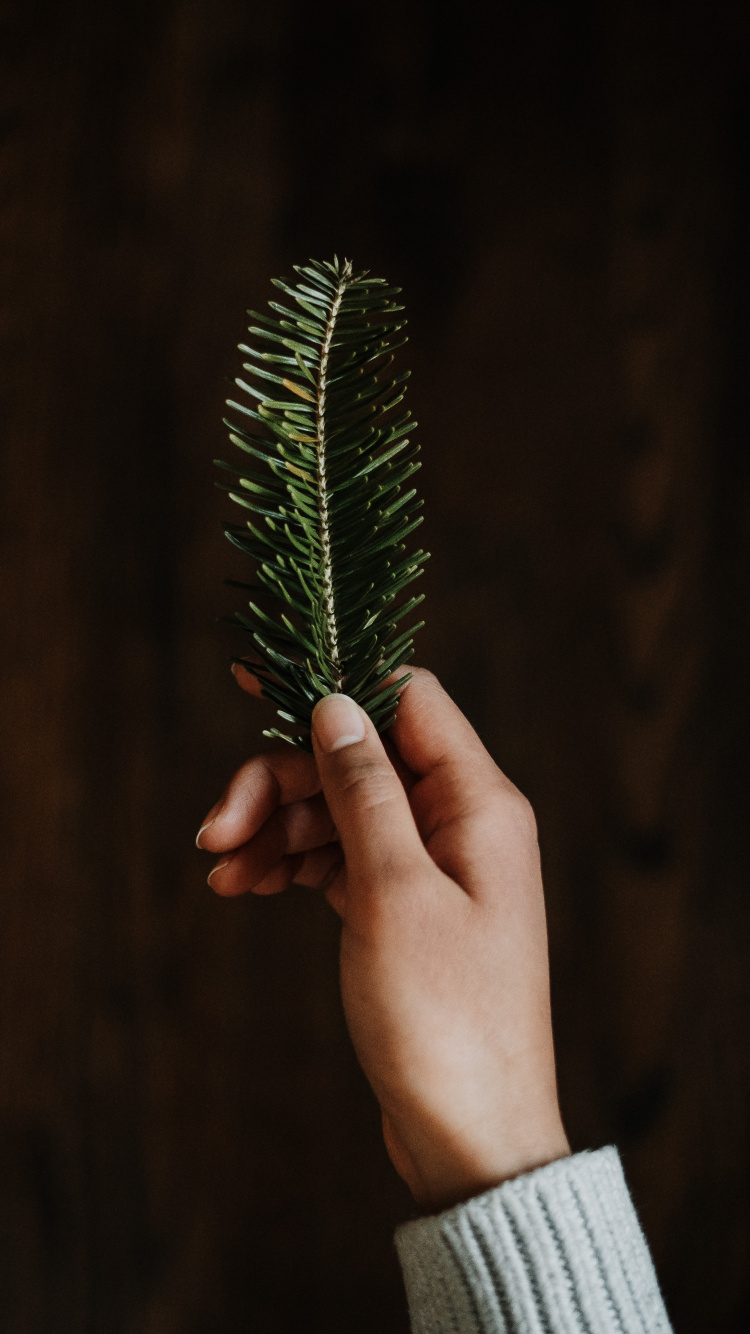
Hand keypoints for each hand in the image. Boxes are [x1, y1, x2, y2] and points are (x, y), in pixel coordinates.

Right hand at [197, 667, 569, 1211]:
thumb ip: (363, 789)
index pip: (406, 701)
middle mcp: (460, 822)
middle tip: (215, 829)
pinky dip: (292, 865)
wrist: (470, 1134)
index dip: (332, 684)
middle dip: (282, 783)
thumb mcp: (392, 892)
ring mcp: (432, 867)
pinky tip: (243, 884)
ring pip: (340, 810)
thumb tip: (336, 703)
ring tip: (221, 869)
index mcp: (478, 802)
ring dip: (276, 829)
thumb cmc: (444, 1017)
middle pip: (357, 759)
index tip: (253, 684)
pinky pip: (340, 859)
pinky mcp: (404, 907)